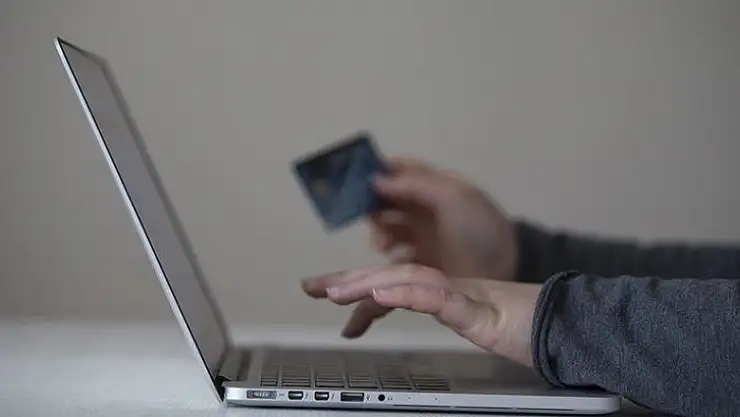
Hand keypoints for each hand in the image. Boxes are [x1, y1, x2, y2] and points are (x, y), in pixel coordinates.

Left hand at [302, 264, 540, 366]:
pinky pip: (441, 298)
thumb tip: (428, 306)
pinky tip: (382, 293)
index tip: (327, 291)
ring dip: (369, 283)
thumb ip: (455, 312)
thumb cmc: (535, 326)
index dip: (360, 287)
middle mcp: (452, 289)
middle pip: (394, 277)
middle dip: (347, 280)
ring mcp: (468, 296)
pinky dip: (409, 292)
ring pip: (410, 281)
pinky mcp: (484, 310)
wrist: (576, 323)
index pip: (397, 287)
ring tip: (333, 289)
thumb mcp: (483, 324)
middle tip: (309, 285)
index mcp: (448, 295)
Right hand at [324, 157, 517, 337]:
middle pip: (386, 201)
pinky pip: (395, 257)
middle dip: (373, 207)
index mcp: (433, 186)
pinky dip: (389, 257)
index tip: (356, 182)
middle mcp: (424, 209)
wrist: (510, 268)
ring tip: (384, 245)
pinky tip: (394, 261)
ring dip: (380, 233)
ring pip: (387, 229)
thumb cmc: (480, 228)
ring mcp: (422, 237)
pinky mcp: (422, 263)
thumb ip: (415, 184)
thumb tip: (376, 178)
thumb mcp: (453, 196)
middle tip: (373, 219)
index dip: (377, 172)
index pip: (399, 171)